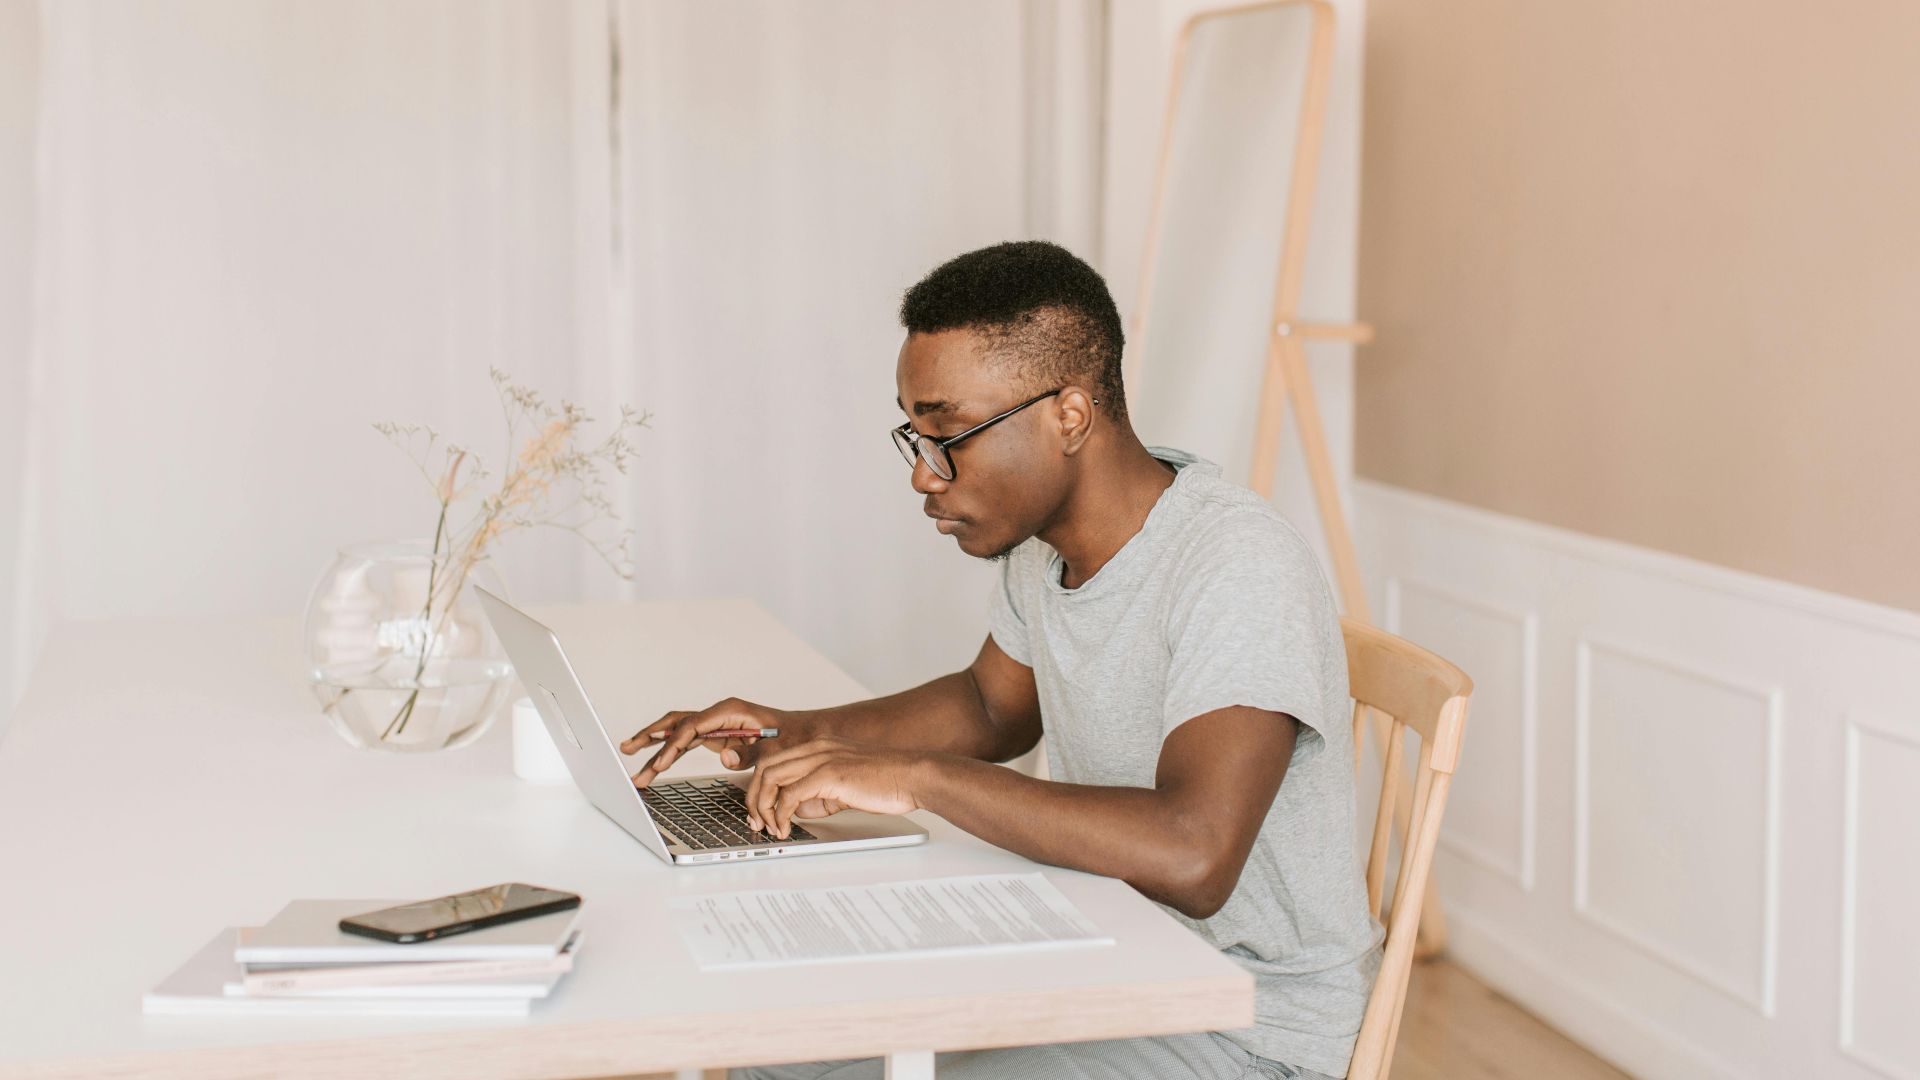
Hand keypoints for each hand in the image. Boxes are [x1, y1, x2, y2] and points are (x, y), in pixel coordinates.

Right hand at [621, 698, 802, 787]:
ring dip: (653, 744)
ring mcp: (715, 725)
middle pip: (676, 722)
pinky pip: (686, 741)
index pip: (692, 727)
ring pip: (676, 731)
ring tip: (628, 755)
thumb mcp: (775, 748)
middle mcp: (718, 715)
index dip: (673, 745)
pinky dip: (668, 751)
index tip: (659, 765)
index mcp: (729, 712)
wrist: (807, 735)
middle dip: (651, 736)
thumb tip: (726, 758)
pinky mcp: (716, 737)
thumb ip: (751, 755)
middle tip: (627, 749)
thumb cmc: (792, 739)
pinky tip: (654, 761)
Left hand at [744, 735, 927, 838]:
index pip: (774, 762)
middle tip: (757, 823)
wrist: (913, 775)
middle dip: (754, 799)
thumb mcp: (843, 785)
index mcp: (819, 746)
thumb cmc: (886, 781)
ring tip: (770, 828)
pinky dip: (781, 814)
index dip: (760, 789)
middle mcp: (816, 748)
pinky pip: (790, 794)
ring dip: (764, 808)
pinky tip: (786, 827)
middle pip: (765, 768)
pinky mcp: (829, 774)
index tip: (760, 812)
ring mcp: (822, 758)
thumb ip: (818, 793)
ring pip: (771, 778)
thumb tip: (796, 809)